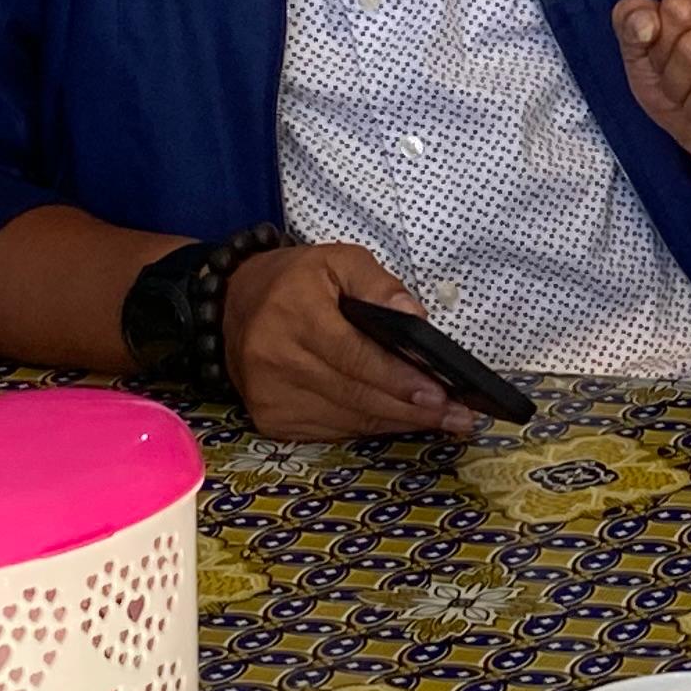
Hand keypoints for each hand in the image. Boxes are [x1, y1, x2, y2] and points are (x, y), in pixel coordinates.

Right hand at [225, 242, 474, 442]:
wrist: (232, 304)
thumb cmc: (295, 280)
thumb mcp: (339, 260)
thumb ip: (379, 285)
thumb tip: (416, 319)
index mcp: (296, 315)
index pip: (355, 356)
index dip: (399, 378)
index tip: (441, 393)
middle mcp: (277, 361)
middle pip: (357, 395)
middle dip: (413, 409)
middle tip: (459, 416)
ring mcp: (271, 397)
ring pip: (349, 420)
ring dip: (398, 423)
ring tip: (442, 421)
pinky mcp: (271, 419)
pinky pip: (332, 431)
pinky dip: (369, 427)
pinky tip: (400, 420)